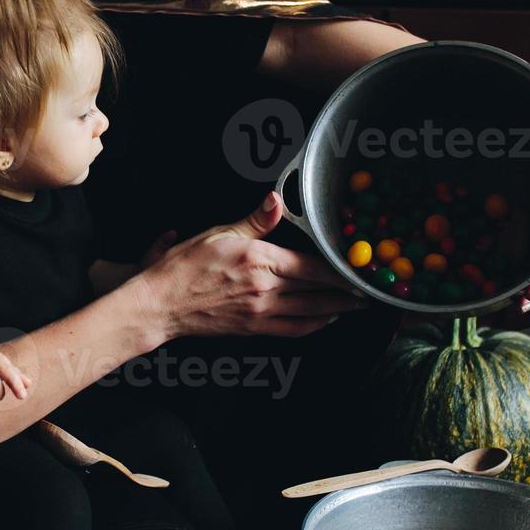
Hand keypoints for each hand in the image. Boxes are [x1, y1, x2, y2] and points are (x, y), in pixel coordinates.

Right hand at [136, 191, 367, 338]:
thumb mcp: (218, 233)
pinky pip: (293, 330)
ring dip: (337, 309)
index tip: (357, 269)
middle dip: (346, 292)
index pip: (311, 266)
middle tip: (368, 290)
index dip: (339, 270)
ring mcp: (261, 311)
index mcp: (259, 260)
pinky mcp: (253, 328)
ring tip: (355, 306)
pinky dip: (314, 326)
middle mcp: (265, 288)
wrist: (161, 304)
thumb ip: (254, 220)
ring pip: (310, 312)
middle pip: (317, 291)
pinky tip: (324, 321)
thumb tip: (275, 199)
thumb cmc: (182, 268)